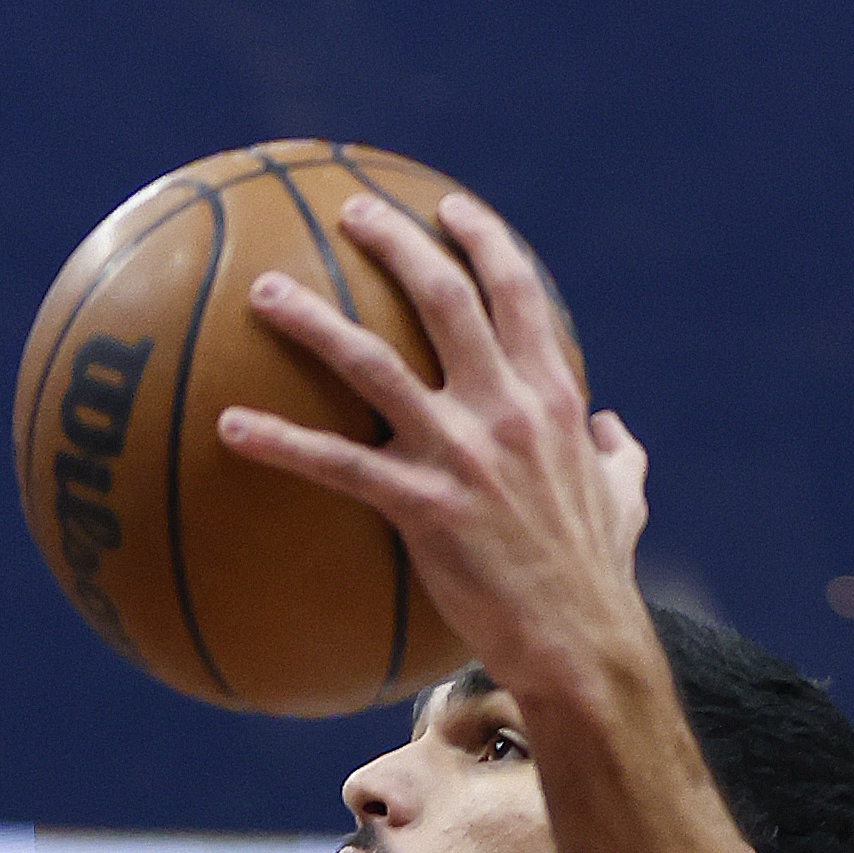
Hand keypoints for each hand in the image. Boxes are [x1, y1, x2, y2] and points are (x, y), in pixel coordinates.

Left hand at [217, 186, 647, 708]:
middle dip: (393, 240)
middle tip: (351, 215)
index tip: (446, 209)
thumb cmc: (599, 577)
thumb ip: (618, 454)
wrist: (581, 642)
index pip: (515, 290)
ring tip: (264, 291)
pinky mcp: (422, 507)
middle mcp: (505, 407)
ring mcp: (460, 453)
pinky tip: (228, 427)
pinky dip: (279, 442)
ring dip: (313, 320)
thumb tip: (615, 429)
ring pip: (372, 362)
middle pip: (441, 294)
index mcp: (551, 395)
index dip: (479, 237)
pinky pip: (335, 466)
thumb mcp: (625, 500)